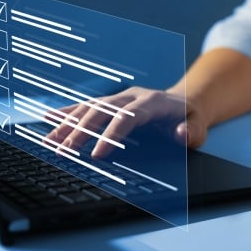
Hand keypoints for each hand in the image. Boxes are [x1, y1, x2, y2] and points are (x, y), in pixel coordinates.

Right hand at [47, 86, 207, 157]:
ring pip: (91, 107)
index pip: (128, 117)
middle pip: (103, 110)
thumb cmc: (192, 118)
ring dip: (69, 122)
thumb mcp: (200, 125)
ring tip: (50, 139)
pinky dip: (69, 111)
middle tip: (64, 150)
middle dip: (81, 130)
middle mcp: (133, 96)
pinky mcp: (114, 102)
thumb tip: (180, 135)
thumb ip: (193, 131)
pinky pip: (89, 105)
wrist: (187, 101)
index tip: (97, 154)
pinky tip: (50, 118)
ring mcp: (122, 98)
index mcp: (153, 102)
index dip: (111, 134)